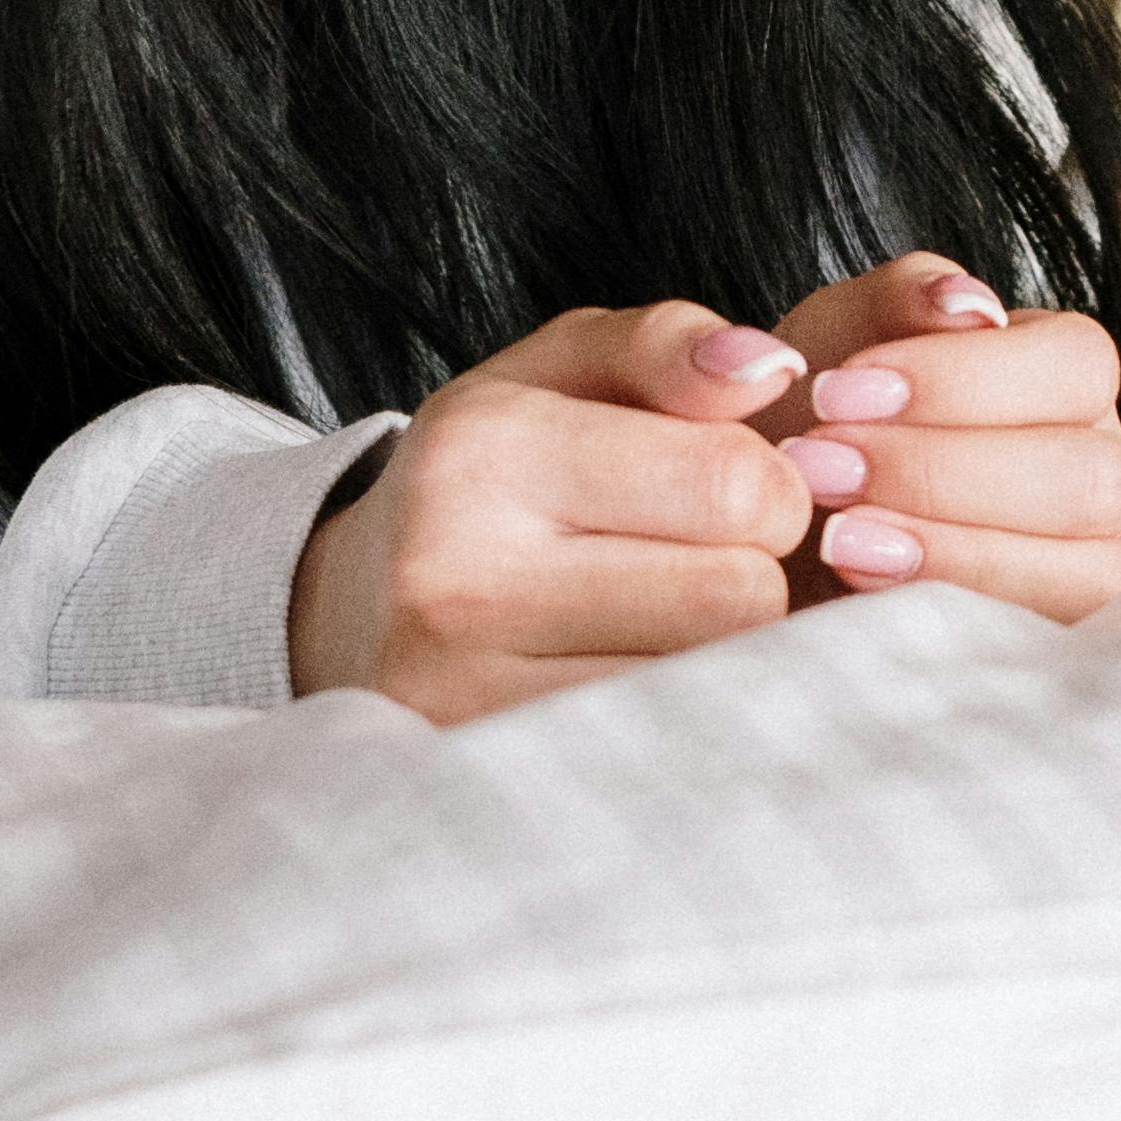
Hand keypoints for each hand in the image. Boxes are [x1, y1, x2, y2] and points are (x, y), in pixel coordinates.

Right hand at [286, 302, 817, 720]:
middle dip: (749, 574)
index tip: (730, 494)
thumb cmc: (485, 479)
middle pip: (741, 598)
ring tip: (656, 623)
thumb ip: (666, 344)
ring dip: (717, 656)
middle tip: (690, 563)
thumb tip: (769, 371)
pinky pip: (663, 757)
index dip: (772, 488)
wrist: (348, 615)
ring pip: (714, 688)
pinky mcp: (487, 776)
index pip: (734, 485)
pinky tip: (634, 686)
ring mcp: (464, 699)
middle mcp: (462, 580)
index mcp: (487, 451)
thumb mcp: (559, 372)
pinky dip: (677, 723)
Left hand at [753, 253, 1120, 618]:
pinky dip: (960, 622)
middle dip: (944, 472)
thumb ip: (899, 298)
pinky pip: (1055, 653)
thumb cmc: (817, 424)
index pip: (1078, 364)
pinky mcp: (1056, 654)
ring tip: (838, 538)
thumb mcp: (838, 336)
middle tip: (823, 469)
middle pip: (1091, 477)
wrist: (758, 534)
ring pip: (1093, 574)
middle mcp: (1102, 476)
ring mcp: (1093, 574)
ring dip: (956, 552)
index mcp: (1066, 383)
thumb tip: (968, 304)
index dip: (962, 379)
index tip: (836, 392)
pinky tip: (867, 598)